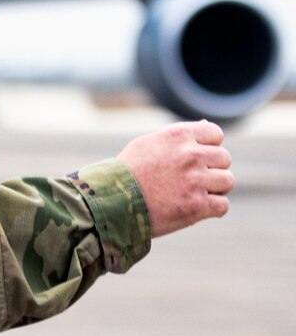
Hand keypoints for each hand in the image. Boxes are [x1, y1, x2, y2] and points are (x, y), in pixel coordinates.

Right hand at [118, 120, 233, 238]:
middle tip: (190, 180)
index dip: (207, 147)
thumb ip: (178, 136)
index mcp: (178, 135)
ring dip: (214, 189)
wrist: (109, 204)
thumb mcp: (147, 144)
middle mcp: (190, 155)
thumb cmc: (126, 174)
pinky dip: (212, 209)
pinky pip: (222, 205)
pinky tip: (195, 208)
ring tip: (192, 194)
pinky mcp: (196, 205)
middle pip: (224, 158)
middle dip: (211, 169)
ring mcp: (195, 180)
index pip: (215, 134)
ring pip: (227, 181)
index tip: (193, 159)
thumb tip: (207, 126)